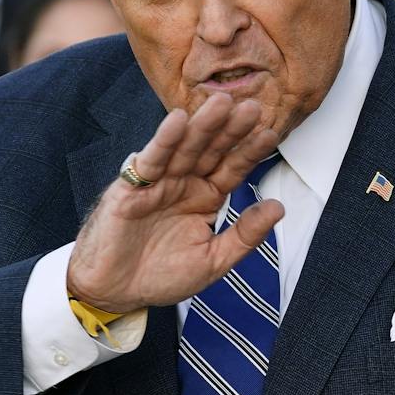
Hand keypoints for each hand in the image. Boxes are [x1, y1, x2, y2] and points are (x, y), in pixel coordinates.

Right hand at [66, 94, 284, 313]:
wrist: (115, 292)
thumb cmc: (162, 275)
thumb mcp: (214, 260)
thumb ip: (246, 234)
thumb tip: (279, 207)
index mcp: (207, 196)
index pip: (233, 168)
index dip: (251, 152)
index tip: (271, 133)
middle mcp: (186, 183)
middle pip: (212, 150)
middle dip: (231, 129)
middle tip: (252, 106)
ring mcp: (159, 182)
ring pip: (184, 148)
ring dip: (202, 125)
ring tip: (222, 102)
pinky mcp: (132, 187)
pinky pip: (151, 160)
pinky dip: (163, 140)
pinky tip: (178, 120)